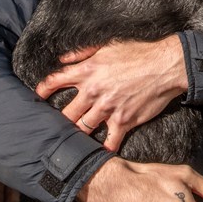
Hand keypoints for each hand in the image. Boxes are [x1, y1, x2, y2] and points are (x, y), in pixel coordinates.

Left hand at [34, 36, 187, 151]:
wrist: (165, 65)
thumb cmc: (138, 52)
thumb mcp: (108, 45)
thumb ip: (82, 52)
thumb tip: (62, 59)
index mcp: (87, 71)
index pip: (55, 81)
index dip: (42, 90)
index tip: (37, 98)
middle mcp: (94, 91)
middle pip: (65, 113)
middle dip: (58, 121)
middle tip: (53, 128)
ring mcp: (108, 108)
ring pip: (82, 128)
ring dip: (77, 135)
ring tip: (70, 143)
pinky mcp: (123, 121)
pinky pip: (109, 142)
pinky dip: (103, 150)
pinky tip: (98, 156)